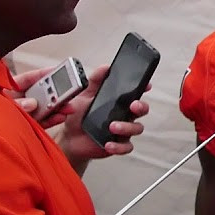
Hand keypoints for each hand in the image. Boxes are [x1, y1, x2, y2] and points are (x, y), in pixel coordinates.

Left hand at [8, 67, 77, 127]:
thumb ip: (16, 105)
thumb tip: (31, 103)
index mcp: (7, 91)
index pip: (28, 79)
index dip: (44, 74)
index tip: (58, 71)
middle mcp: (17, 102)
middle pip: (40, 93)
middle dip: (55, 93)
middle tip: (67, 92)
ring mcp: (24, 115)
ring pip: (44, 108)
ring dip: (57, 107)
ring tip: (68, 107)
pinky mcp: (28, 127)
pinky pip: (43, 121)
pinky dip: (53, 119)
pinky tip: (60, 116)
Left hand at [31, 63, 148, 162]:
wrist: (68, 137)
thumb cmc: (78, 115)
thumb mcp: (84, 95)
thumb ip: (95, 81)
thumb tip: (106, 67)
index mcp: (119, 102)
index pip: (136, 93)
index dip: (143, 88)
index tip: (146, 85)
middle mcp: (124, 115)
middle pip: (142, 110)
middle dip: (141, 107)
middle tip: (133, 106)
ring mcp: (122, 131)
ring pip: (136, 128)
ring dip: (127, 127)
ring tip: (112, 126)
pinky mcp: (117, 145)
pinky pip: (126, 147)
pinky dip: (119, 146)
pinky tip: (108, 144)